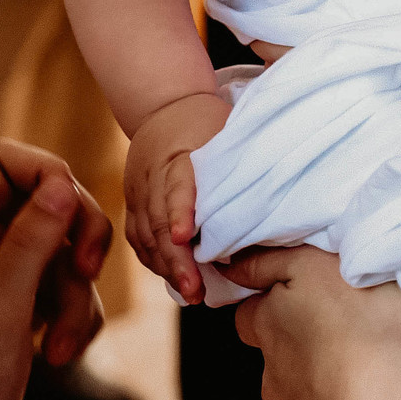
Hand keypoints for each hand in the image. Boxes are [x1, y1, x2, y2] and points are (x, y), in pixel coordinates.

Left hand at [0, 139, 111, 399]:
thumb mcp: (1, 310)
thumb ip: (31, 243)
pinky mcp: (26, 303)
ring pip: (69, 248)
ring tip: (60, 348)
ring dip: (79, 297)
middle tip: (85, 272)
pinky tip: (59, 355)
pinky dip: (79, 318)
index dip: (48, 172)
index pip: (7, 159)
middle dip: (78, 241)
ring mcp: (5, 273)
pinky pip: (73, 286)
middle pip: (52, 197)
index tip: (72, 213)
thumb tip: (63, 182)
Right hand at [123, 90, 229, 301]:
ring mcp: (137, 190)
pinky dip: (153, 259)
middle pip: (159, 220)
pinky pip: (137, 237)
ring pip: (145, 234)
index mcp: (178, 154)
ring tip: (190, 293)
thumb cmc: (205, 121)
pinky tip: (171, 277)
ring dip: (165, 266)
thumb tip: (268, 198)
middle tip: (195, 290)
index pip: (177, 186)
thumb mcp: (225, 130)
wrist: (164, 106)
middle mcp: (152, 174)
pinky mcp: (132, 202)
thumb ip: (238, 164)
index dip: (181, 212)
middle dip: (175, 259)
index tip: (187, 238)